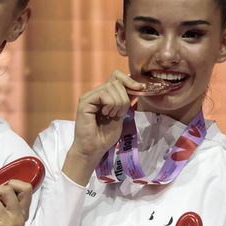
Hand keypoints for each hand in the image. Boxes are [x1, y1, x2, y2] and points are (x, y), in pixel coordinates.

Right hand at [62, 70, 140, 185]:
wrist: (94, 149)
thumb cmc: (104, 136)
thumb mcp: (121, 116)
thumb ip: (126, 102)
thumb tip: (138, 88)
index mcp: (105, 96)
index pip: (116, 76)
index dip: (129, 80)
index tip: (140, 88)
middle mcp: (96, 93)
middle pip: (117, 82)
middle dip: (124, 99)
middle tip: (118, 113)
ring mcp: (90, 96)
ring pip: (112, 87)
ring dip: (118, 103)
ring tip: (111, 115)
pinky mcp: (85, 101)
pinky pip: (104, 94)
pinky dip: (110, 104)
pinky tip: (105, 114)